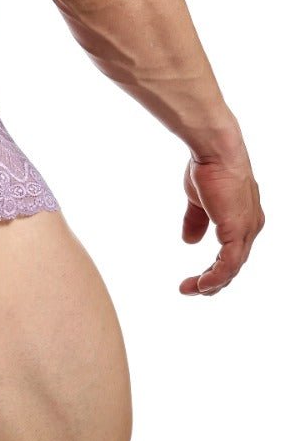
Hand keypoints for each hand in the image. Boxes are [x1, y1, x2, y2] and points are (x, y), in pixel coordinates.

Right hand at [179, 147, 264, 295]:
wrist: (216, 151)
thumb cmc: (209, 167)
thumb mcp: (199, 201)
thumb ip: (196, 221)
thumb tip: (189, 241)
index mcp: (244, 218)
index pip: (233, 251)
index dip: (217, 266)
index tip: (198, 276)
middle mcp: (251, 226)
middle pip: (235, 263)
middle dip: (213, 279)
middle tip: (193, 288)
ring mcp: (247, 230)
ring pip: (232, 267)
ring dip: (211, 282)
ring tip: (191, 289)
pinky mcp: (237, 231)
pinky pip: (228, 264)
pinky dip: (215, 277)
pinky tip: (201, 285)